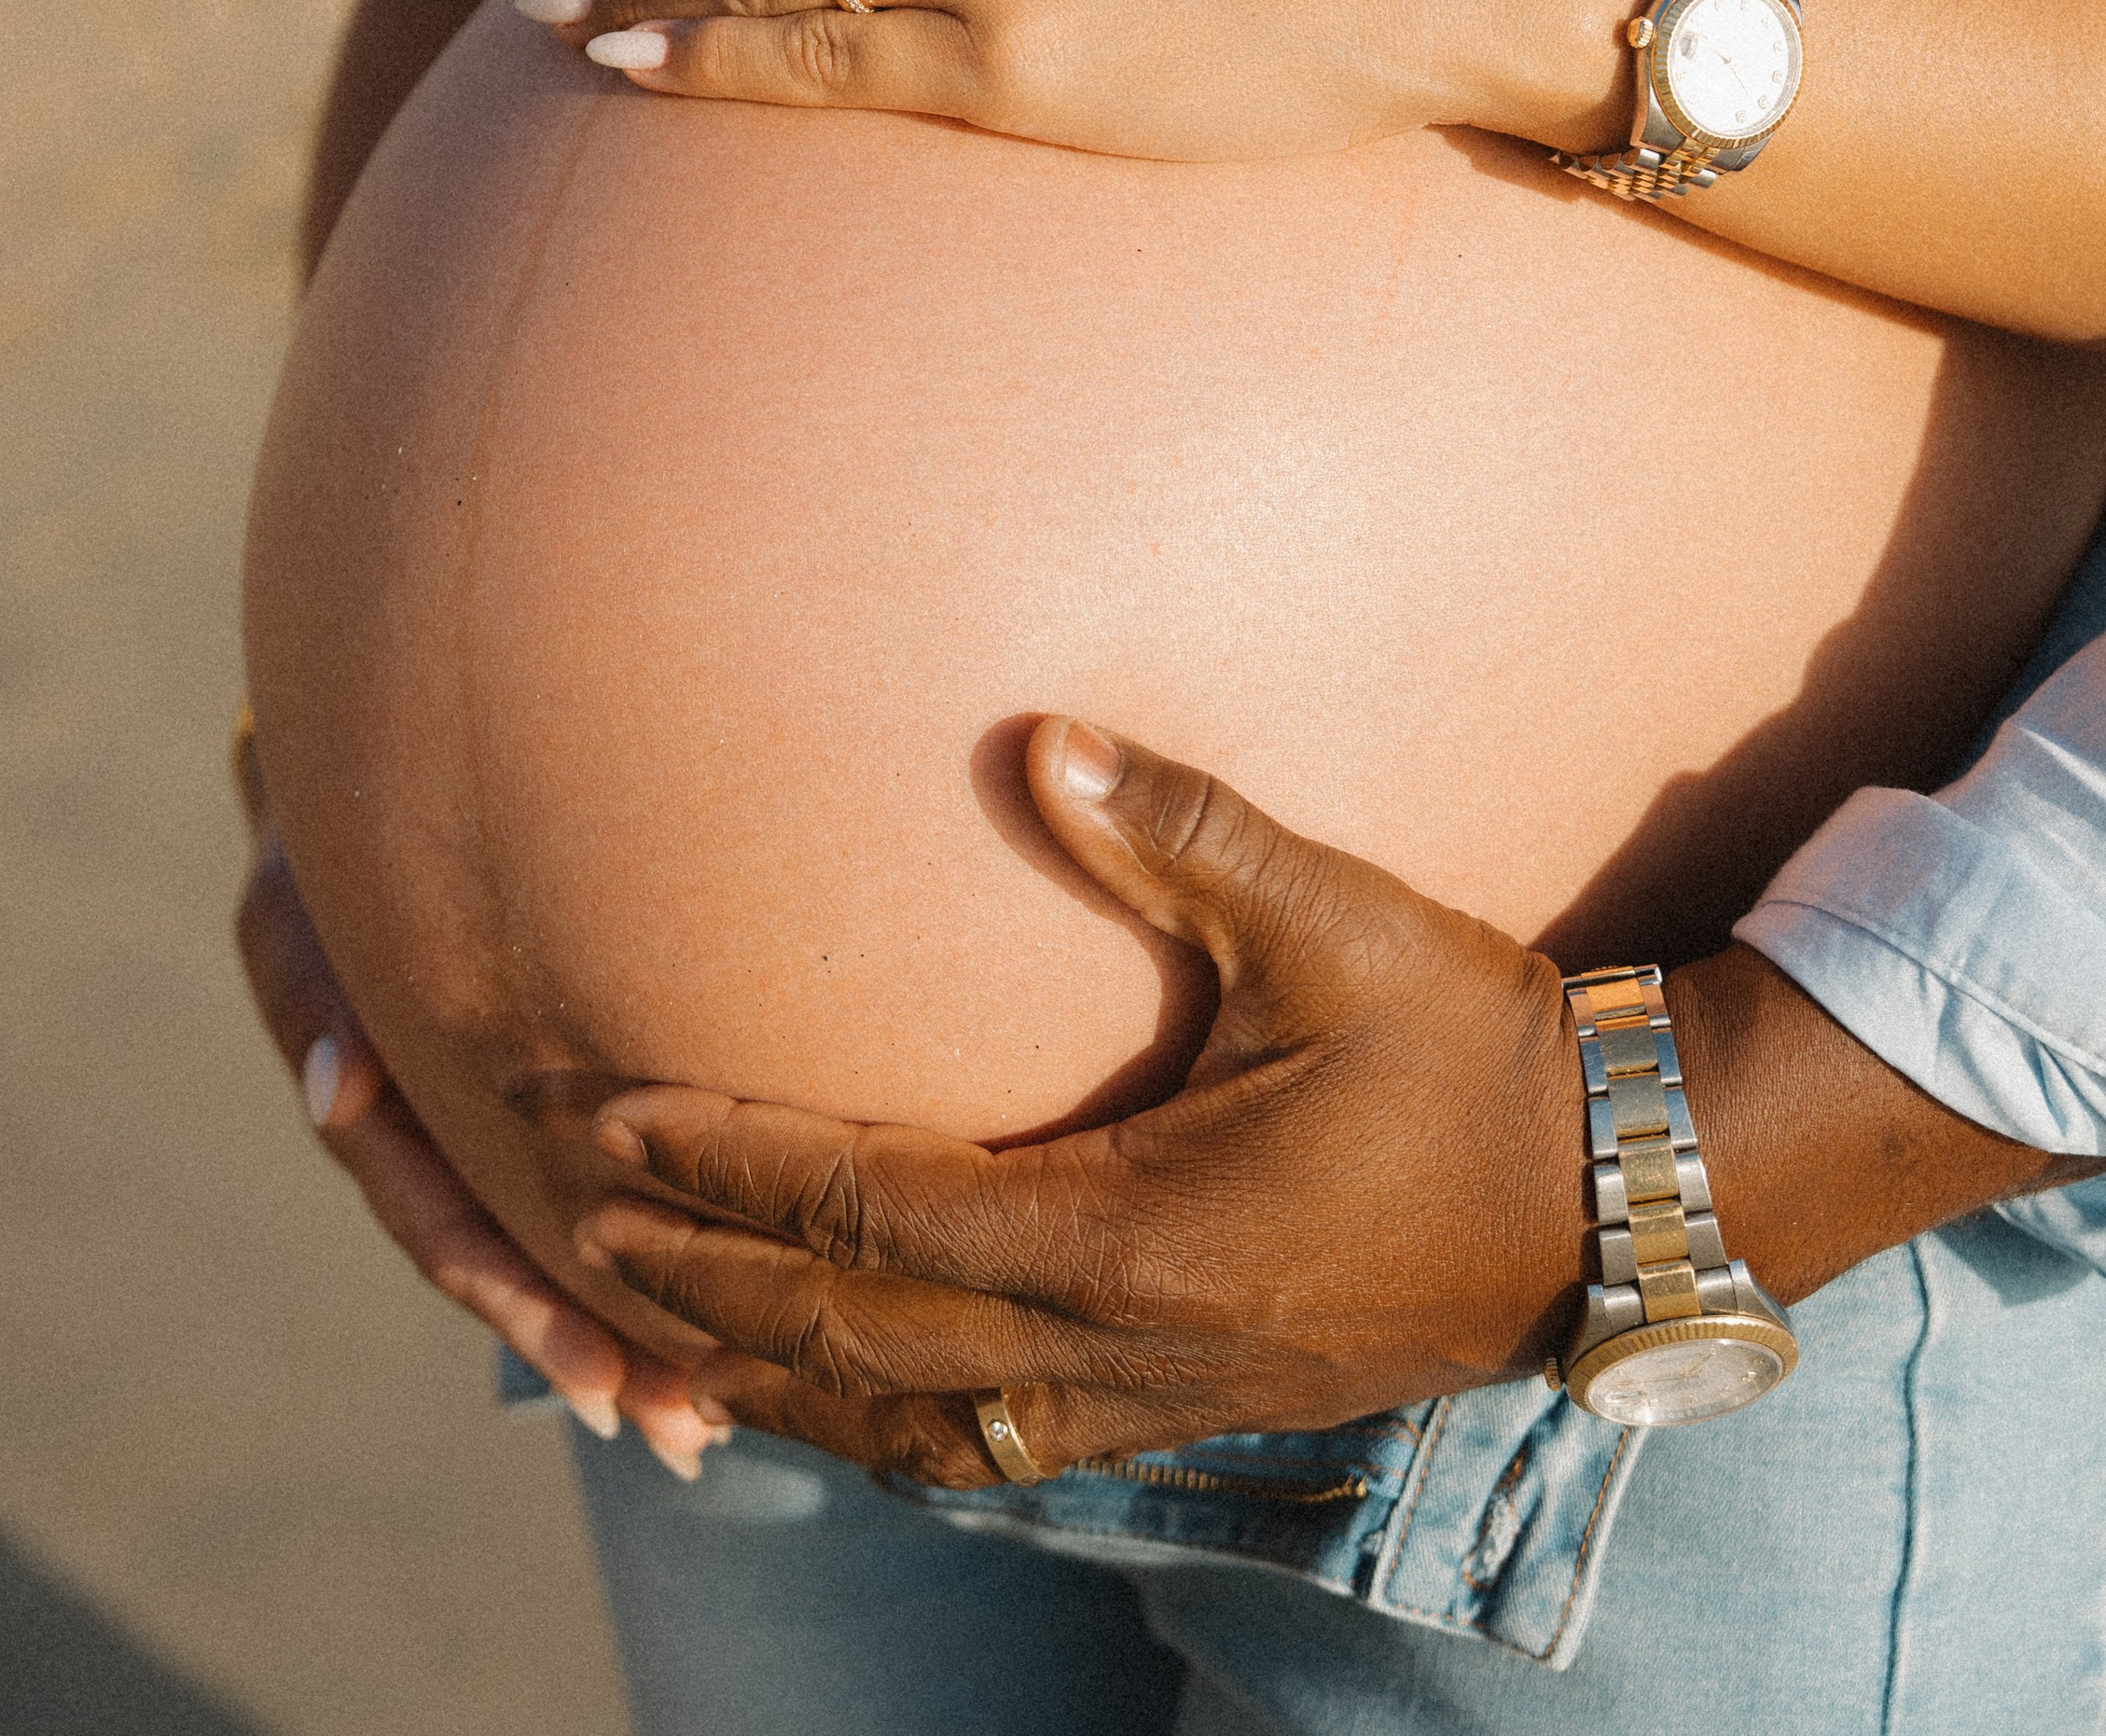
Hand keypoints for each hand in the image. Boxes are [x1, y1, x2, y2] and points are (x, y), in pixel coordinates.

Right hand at [232, 742, 722, 1477]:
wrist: (384, 723)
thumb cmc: (348, 799)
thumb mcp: (307, 877)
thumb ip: (314, 976)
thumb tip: (336, 1090)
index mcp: (360, 1071)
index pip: (439, 1217)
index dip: (518, 1301)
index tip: (605, 1385)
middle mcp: (410, 1092)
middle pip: (499, 1249)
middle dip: (588, 1343)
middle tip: (682, 1433)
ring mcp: (458, 1076)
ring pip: (539, 1215)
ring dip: (617, 1316)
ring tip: (704, 1417)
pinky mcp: (516, 1052)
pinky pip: (569, 1153)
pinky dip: (625, 1227)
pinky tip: (697, 1301)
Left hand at [567, 719, 1586, 1485]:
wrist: (1614, 1195)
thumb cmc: (1472, 1043)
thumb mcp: (1334, 920)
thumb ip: (1185, 828)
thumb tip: (1044, 737)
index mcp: (1131, 1230)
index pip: (872, 1212)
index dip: (732, 1170)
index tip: (613, 1121)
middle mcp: (1121, 1343)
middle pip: (857, 1339)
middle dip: (704, 1279)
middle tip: (569, 1215)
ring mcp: (1156, 1396)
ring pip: (916, 1425)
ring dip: (778, 1380)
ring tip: (655, 1330)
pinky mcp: (1192, 1407)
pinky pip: (995, 1447)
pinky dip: (889, 1424)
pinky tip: (843, 1395)